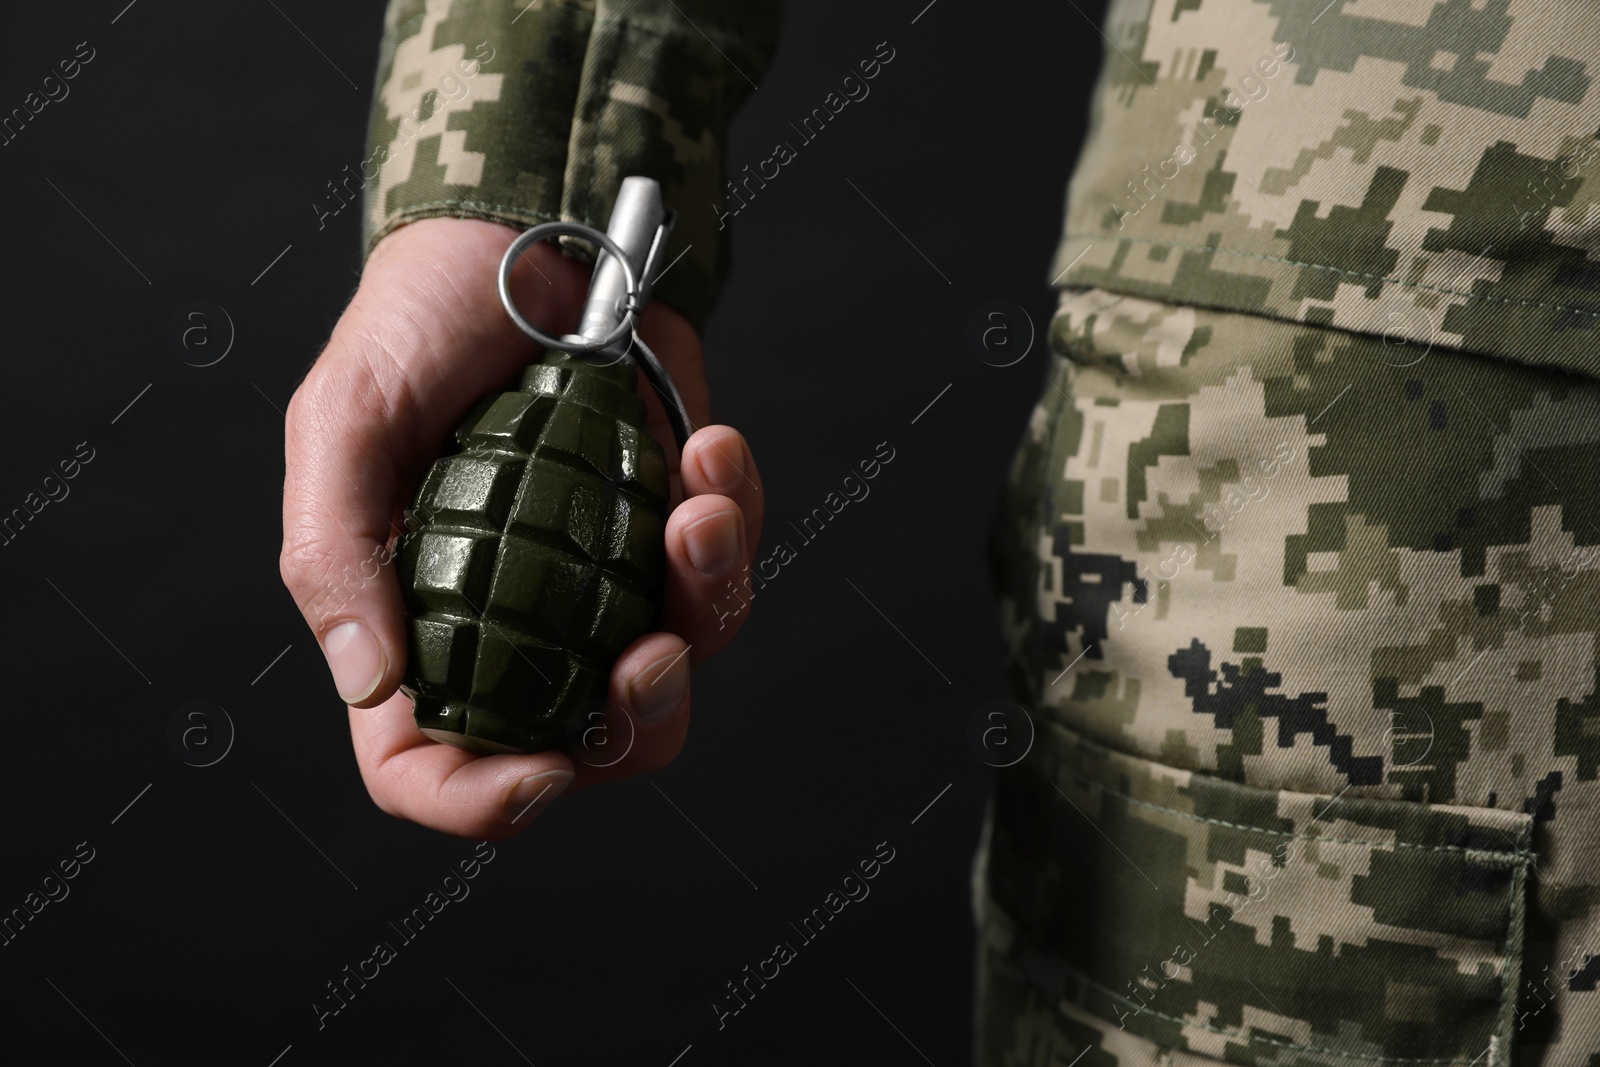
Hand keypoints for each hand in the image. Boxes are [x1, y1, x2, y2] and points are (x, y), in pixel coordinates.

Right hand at [279, 217, 763, 838]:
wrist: (523, 234)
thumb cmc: (417, 325)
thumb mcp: (342, 424)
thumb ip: (334, 555)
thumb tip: (370, 687)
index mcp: (419, 619)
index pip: (428, 760)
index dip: (476, 799)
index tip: (537, 778)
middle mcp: (519, 620)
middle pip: (585, 742)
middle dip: (635, 725)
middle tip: (650, 658)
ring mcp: (605, 578)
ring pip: (679, 666)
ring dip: (706, 608)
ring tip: (698, 515)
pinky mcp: (675, 523)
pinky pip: (728, 567)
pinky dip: (734, 519)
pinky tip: (709, 448)